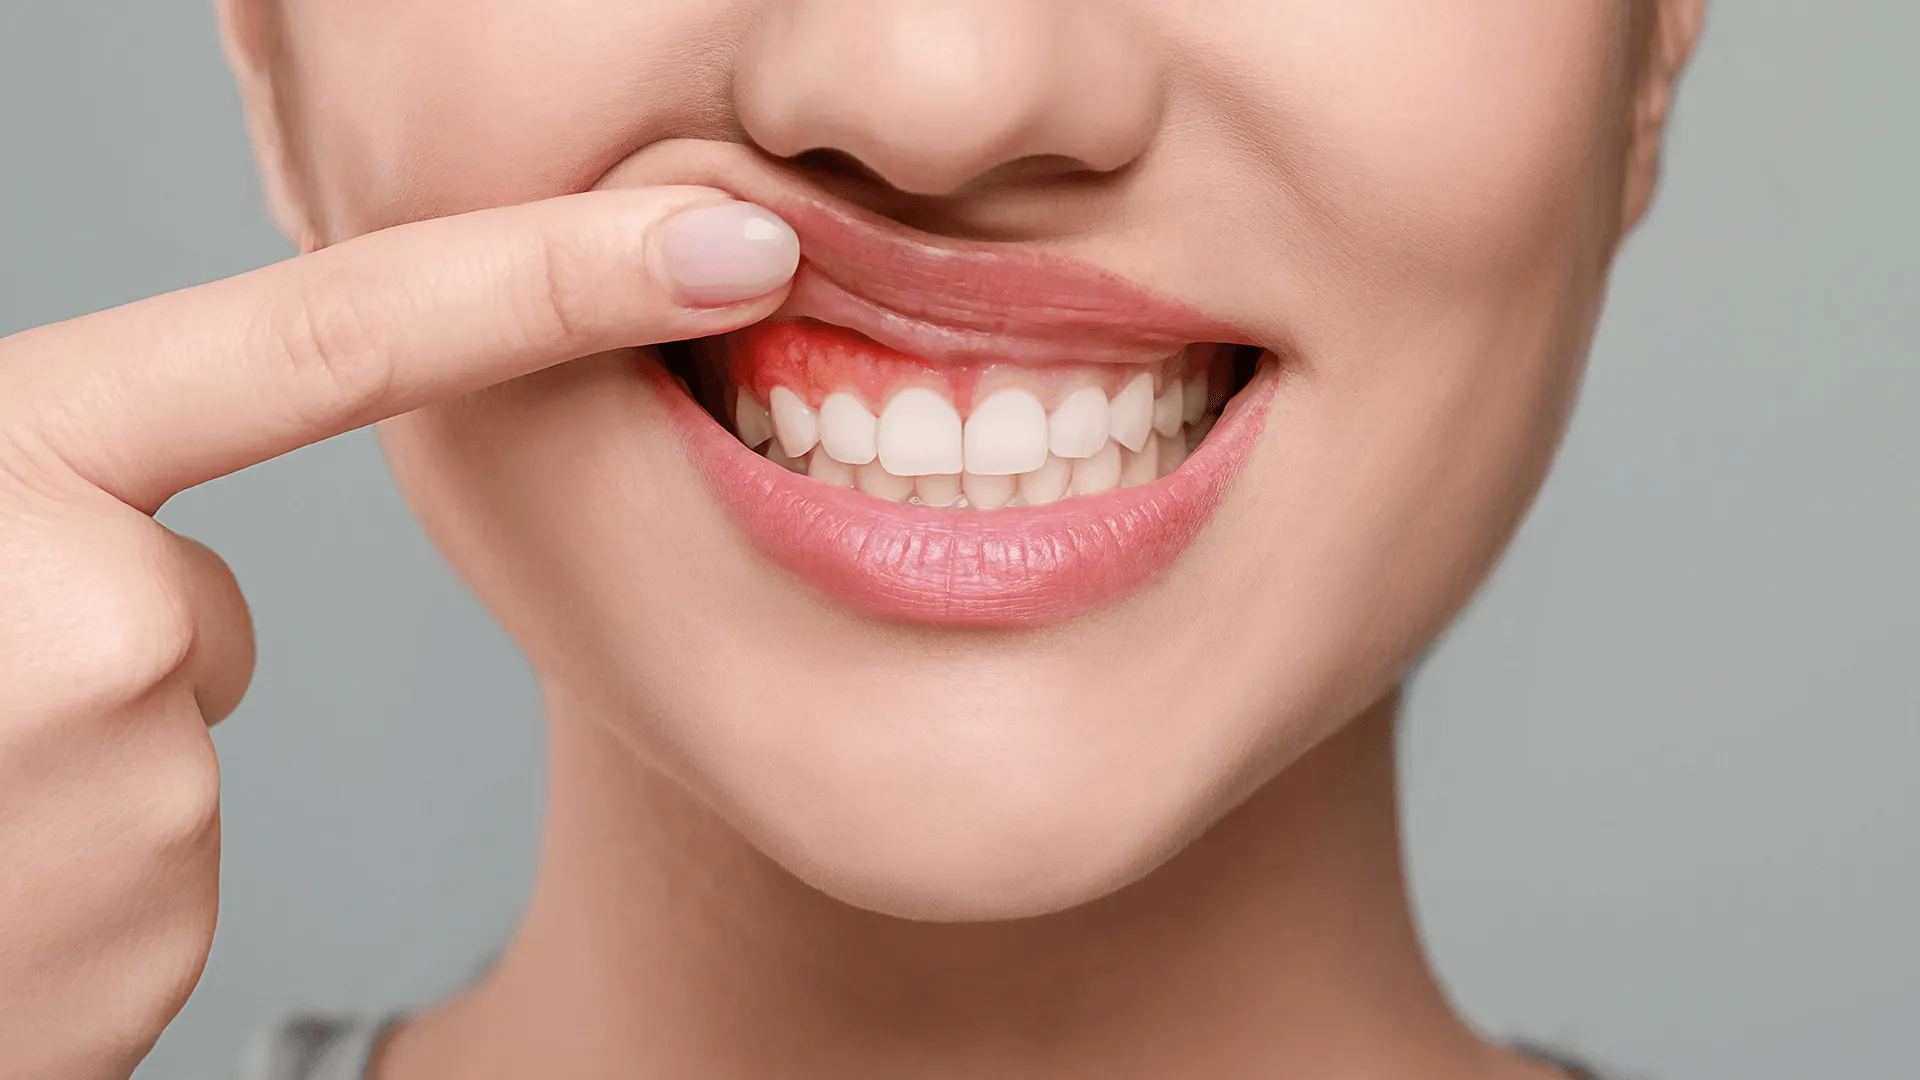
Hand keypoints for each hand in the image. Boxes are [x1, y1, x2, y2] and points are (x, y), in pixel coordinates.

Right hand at [0, 188, 797, 1078]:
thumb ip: (19, 482)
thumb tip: (135, 553)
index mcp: (2, 465)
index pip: (344, 337)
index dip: (554, 275)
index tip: (734, 243)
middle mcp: (87, 623)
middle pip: (198, 623)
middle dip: (90, 657)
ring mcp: (126, 809)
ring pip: (163, 763)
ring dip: (46, 797)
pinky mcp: (137, 966)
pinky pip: (143, 895)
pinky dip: (48, 910)